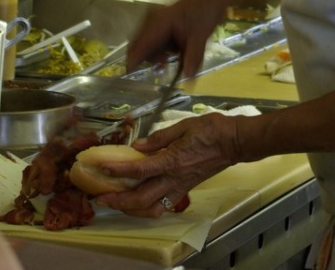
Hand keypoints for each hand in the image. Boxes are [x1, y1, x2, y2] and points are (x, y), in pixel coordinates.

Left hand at [93, 114, 241, 216]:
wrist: (234, 142)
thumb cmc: (211, 130)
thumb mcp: (184, 126)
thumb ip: (159, 137)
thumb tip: (138, 145)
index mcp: (172, 160)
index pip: (140, 169)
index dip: (119, 170)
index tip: (103, 168)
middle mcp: (174, 178)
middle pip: (141, 198)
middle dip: (118, 201)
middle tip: (100, 198)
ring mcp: (180, 187)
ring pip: (152, 208)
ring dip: (131, 210)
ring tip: (116, 204)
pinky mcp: (185, 190)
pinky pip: (163, 206)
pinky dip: (147, 208)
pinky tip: (137, 203)